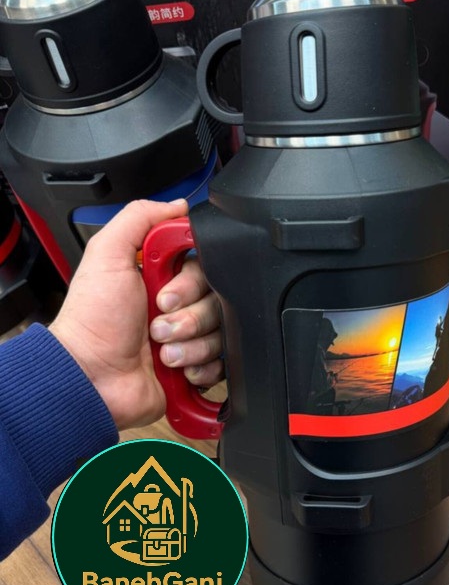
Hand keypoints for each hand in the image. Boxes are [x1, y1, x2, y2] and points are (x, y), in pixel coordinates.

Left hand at [49, 200, 223, 429]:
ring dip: (190, 342)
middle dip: (188, 315)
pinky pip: (222, 362)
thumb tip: (178, 205)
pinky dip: (200, 365)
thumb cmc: (93, 322)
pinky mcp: (194, 368)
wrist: (91, 378)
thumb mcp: (107, 255)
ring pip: (221, 331)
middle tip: (157, 323)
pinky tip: (176, 367)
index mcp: (162, 278)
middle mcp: (178, 307)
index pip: (205, 267)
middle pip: (218, 300)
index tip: (166, 292)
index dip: (192, 280)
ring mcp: (187, 338)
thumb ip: (139, 219)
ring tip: (161, 350)